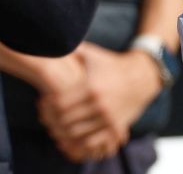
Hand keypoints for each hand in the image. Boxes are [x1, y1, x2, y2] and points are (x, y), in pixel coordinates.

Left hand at [37, 42, 162, 161]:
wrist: (142, 77)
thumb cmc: (111, 64)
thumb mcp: (92, 54)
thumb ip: (72, 49)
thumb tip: (51, 39)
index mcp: (90, 87)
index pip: (59, 103)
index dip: (47, 105)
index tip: (41, 103)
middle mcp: (99, 105)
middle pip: (65, 121)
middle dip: (52, 121)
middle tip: (45, 119)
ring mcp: (108, 118)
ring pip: (76, 134)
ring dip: (63, 133)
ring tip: (56, 128)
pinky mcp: (116, 128)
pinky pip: (92, 142)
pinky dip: (80, 143)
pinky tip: (73, 137)